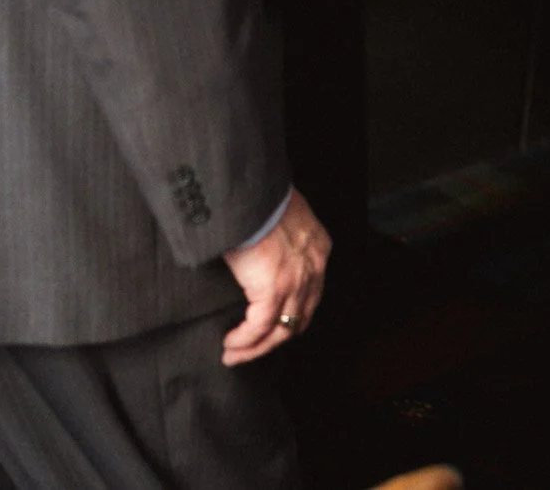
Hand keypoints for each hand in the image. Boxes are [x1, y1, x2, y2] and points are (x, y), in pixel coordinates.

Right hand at [221, 190, 330, 365]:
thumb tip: (265, 250)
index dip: (290, 315)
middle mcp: (314, 268)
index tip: (271, 326)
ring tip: (235, 354)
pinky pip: (260, 327)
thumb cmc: (260, 199)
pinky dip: (245, 341)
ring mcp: (296, 281)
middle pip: (300, 317)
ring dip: (256, 347)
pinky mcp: (273, 288)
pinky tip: (231, 344)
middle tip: (251, 349)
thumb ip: (282, 237)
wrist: (252, 194)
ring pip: (282, 329)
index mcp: (318, 248)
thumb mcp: (283, 216)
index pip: (311, 294)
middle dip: (275, 338)